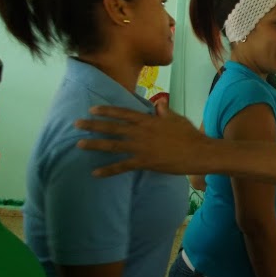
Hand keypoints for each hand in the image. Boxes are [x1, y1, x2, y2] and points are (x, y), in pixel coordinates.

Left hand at [75, 100, 209, 176]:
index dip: (107, 111)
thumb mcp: (177, 119)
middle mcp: (140, 132)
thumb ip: (164, 112)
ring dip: (95, 144)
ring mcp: (141, 147)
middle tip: (77, 124)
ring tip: (80, 144)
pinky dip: (108, 170)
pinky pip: (122, 166)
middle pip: (112, 127)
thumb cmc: (189, 135)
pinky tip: (96, 172)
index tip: (92, 109)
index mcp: (148, 120)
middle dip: (93, 125)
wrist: (198, 152)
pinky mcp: (144, 162)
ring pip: (113, 145)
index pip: (123, 113)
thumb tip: (158, 104)